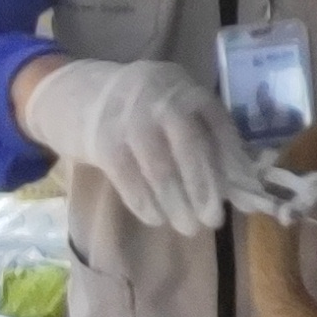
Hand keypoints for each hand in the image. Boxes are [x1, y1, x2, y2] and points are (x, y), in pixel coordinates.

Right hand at [18, 57, 243, 235]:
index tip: (246, 193)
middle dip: (205, 190)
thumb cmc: (135, 111)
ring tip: (189, 227)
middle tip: (213, 220)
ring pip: (161, 170)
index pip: (218, 125)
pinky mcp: (103, 144)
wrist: (70, 95)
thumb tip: (243, 187)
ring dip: (178, 205)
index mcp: (184, 89)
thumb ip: (203, 139)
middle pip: (191, 148)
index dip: (234, 161)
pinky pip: (131, 181)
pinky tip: (157, 218)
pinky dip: (147, 204)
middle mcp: (159, 99)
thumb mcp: (169, 109)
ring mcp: (129, 120)